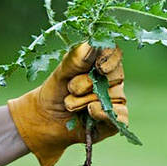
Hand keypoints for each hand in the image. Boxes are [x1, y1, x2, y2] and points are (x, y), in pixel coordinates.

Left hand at [8, 43, 127, 165]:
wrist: (45, 120)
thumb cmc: (54, 91)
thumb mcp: (60, 73)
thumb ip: (76, 59)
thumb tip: (92, 45)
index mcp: (101, 61)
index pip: (115, 53)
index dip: (111, 59)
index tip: (99, 67)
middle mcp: (112, 80)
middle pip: (113, 76)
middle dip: (87, 84)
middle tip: (70, 89)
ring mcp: (115, 100)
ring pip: (112, 98)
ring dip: (85, 102)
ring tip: (69, 105)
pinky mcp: (114, 120)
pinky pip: (120, 117)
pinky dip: (103, 114)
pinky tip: (89, 112)